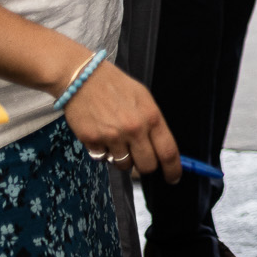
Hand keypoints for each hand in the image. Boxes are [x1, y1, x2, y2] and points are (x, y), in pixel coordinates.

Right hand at [61, 60, 181, 182]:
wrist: (83, 78)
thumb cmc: (116, 87)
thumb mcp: (144, 99)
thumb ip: (153, 124)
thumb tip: (161, 148)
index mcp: (152, 117)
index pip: (168, 152)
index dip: (173, 169)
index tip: (173, 178)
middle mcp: (134, 129)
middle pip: (147, 166)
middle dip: (145, 167)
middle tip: (140, 160)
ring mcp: (112, 136)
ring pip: (124, 165)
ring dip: (123, 159)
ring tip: (117, 141)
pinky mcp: (92, 140)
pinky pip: (102, 158)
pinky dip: (103, 152)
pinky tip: (101, 136)